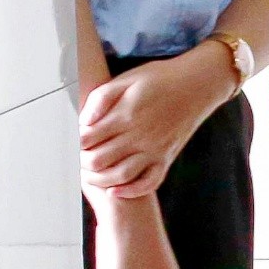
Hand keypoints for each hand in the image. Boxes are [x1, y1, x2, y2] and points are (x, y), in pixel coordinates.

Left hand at [78, 48, 234, 200]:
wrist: (199, 83)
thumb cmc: (160, 78)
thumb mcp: (126, 79)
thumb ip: (101, 98)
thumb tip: (84, 121)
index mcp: (125, 115)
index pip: (86, 139)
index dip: (73, 142)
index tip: (68, 140)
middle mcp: (139, 136)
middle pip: (98, 160)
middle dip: (81, 162)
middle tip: (75, 157)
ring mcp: (155, 149)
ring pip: (120, 176)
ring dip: (99, 179)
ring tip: (89, 174)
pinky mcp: (168, 157)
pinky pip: (150, 182)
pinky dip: (132, 191)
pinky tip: (116, 190)